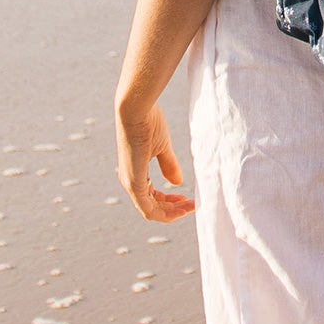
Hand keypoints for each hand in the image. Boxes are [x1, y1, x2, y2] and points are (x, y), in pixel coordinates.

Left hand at [117, 98, 194, 222]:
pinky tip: (181, 209)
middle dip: (174, 209)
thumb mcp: (162, 147)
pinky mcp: (133, 182)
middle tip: (193, 205)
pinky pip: (147, 208)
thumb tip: (176, 182)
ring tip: (190, 207)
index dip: (171, 203)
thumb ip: (168, 165)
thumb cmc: (147, 122)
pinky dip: (165, 213)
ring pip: (151, 210)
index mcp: (135, 174)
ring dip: (172, 212)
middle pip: (153, 208)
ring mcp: (130, 183)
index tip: (187, 199)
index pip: (152, 198)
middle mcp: (130, 182)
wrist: (136, 109)